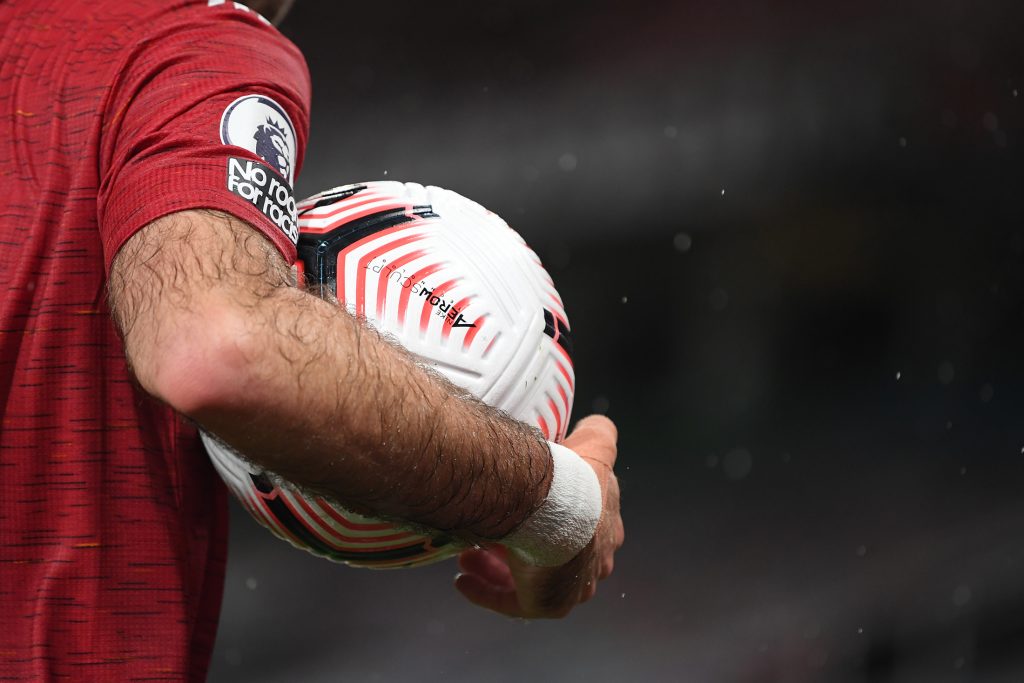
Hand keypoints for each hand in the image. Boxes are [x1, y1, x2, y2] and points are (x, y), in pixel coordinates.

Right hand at [454, 415, 623, 617]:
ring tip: (468, 555)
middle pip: (554, 560)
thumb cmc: (573, 478)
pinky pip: (510, 602)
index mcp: (607, 529)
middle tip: (490, 536)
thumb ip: (600, 433)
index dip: (556, 520)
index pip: (586, 530)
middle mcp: (593, 564)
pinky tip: (463, 580)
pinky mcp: (545, 605)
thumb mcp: (594, 445)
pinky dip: (485, 591)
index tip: (527, 509)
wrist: (556, 509)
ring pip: (530, 580)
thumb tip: (597, 425)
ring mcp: (570, 588)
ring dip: (497, 568)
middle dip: (523, 548)